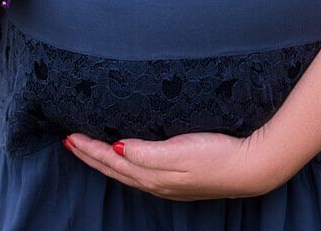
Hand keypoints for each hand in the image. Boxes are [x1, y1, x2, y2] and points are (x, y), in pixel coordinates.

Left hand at [63, 129, 287, 200]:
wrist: (251, 168)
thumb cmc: (217, 155)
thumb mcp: (179, 151)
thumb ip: (146, 153)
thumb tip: (116, 150)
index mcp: (151, 175)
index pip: (110, 161)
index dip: (89, 149)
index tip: (70, 136)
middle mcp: (155, 183)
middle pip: (113, 169)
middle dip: (89, 156)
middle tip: (69, 142)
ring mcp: (167, 184)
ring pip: (125, 172)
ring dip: (103, 161)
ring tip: (90, 150)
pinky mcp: (179, 180)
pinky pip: (140, 173)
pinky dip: (124, 165)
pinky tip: (126, 159)